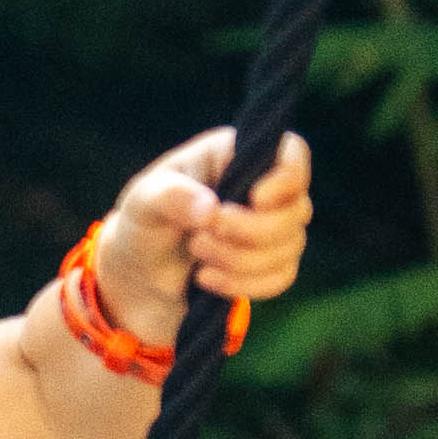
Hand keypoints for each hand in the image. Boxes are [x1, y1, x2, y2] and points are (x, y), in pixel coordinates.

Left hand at [96, 129, 312, 345]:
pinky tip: (207, 280)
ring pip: (289, 246)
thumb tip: (211, 209)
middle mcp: (265, 187)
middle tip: (198, 239)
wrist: (141, 272)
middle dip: (249, 232)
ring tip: (196, 256)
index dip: (286, 178)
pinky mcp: (272, 263)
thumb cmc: (144, 223)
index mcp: (237, 156)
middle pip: (296, 209)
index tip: (256, 199)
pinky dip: (245, 285)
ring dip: (239, 261)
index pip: (291, 153)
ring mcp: (273, 226)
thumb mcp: (142, 202)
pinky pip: (282, 276)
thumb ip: (170, 197)